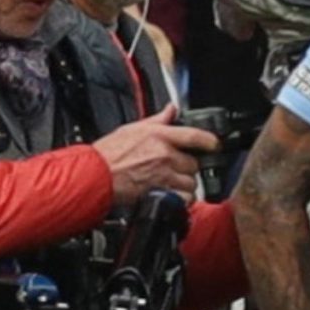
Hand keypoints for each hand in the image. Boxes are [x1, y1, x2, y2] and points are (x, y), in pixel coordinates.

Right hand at [92, 107, 215, 202]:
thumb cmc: (108, 154)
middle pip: (194, 162)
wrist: (94, 176)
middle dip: (187, 166)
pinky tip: (172, 194)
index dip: (210, 140)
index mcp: (159, 136)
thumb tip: (171, 110)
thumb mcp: (132, 129)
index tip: (215, 144)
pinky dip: (181, 199)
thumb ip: (157, 120)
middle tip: (175, 167)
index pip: (194, 136)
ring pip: (191, 182)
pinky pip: (184, 198)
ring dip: (185, 184)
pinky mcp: (161, 193)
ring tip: (171, 182)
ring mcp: (163, 175)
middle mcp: (164, 155)